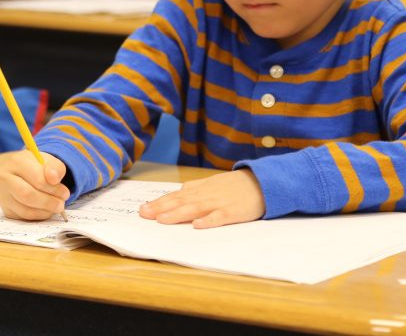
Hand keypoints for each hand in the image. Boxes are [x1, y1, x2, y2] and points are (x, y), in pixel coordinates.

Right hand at [0, 150, 69, 220]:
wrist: (24, 173)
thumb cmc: (38, 167)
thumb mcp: (49, 161)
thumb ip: (55, 168)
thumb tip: (53, 178)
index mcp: (17, 161)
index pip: (37, 179)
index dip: (53, 188)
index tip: (65, 193)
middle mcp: (5, 177)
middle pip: (27, 195)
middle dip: (49, 202)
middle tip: (61, 205)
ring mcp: (2, 194)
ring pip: (25, 209)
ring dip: (45, 211)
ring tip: (56, 207)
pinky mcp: (6, 209)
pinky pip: (23, 217)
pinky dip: (38, 216)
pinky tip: (46, 210)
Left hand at [138, 169, 265, 228]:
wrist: (263, 182)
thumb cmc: (235, 185)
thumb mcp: (212, 183)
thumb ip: (195, 188)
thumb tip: (177, 192)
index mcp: (200, 189)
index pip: (176, 196)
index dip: (159, 203)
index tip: (142, 209)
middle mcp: (206, 195)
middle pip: (181, 202)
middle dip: (161, 208)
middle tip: (144, 214)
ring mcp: (220, 202)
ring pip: (195, 208)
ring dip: (178, 213)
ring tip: (162, 219)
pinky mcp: (234, 211)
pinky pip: (220, 216)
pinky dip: (209, 220)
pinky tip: (198, 225)